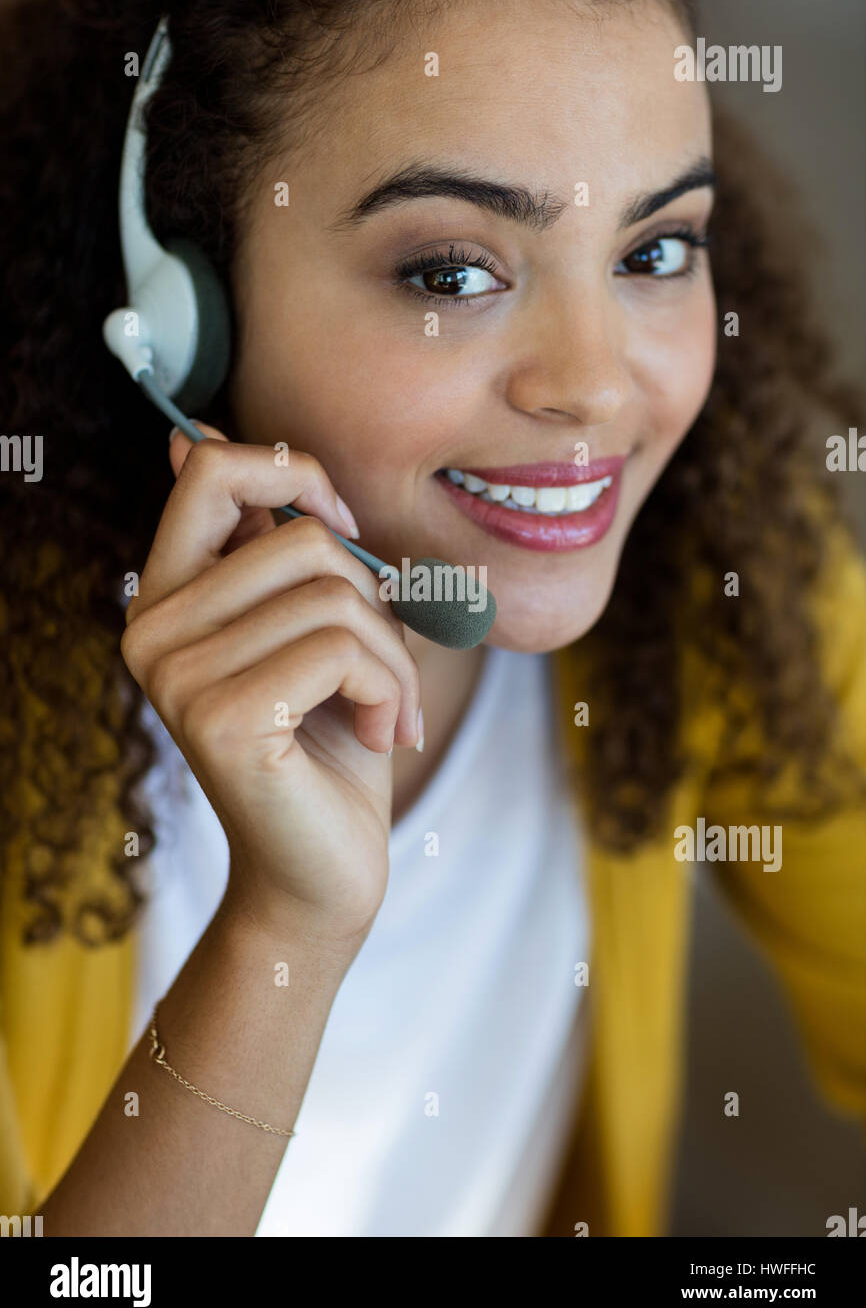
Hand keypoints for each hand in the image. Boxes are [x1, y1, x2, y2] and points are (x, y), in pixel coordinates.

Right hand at [121, 423, 421, 943]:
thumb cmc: (328, 741)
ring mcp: (176, 675)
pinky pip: (341, 649)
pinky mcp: (218, 718)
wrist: (322, 871)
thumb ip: (277, 545)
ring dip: (394, 657)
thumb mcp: (315, 626)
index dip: (296, 476)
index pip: (214, 471)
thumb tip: (194, 436)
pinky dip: (389, 688)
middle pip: (302, 539)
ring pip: (335, 596)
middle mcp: (152, 630)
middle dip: (378, 602)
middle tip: (386, 670)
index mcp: (169, 596)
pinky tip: (379, 735)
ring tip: (386, 710)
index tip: (343, 528)